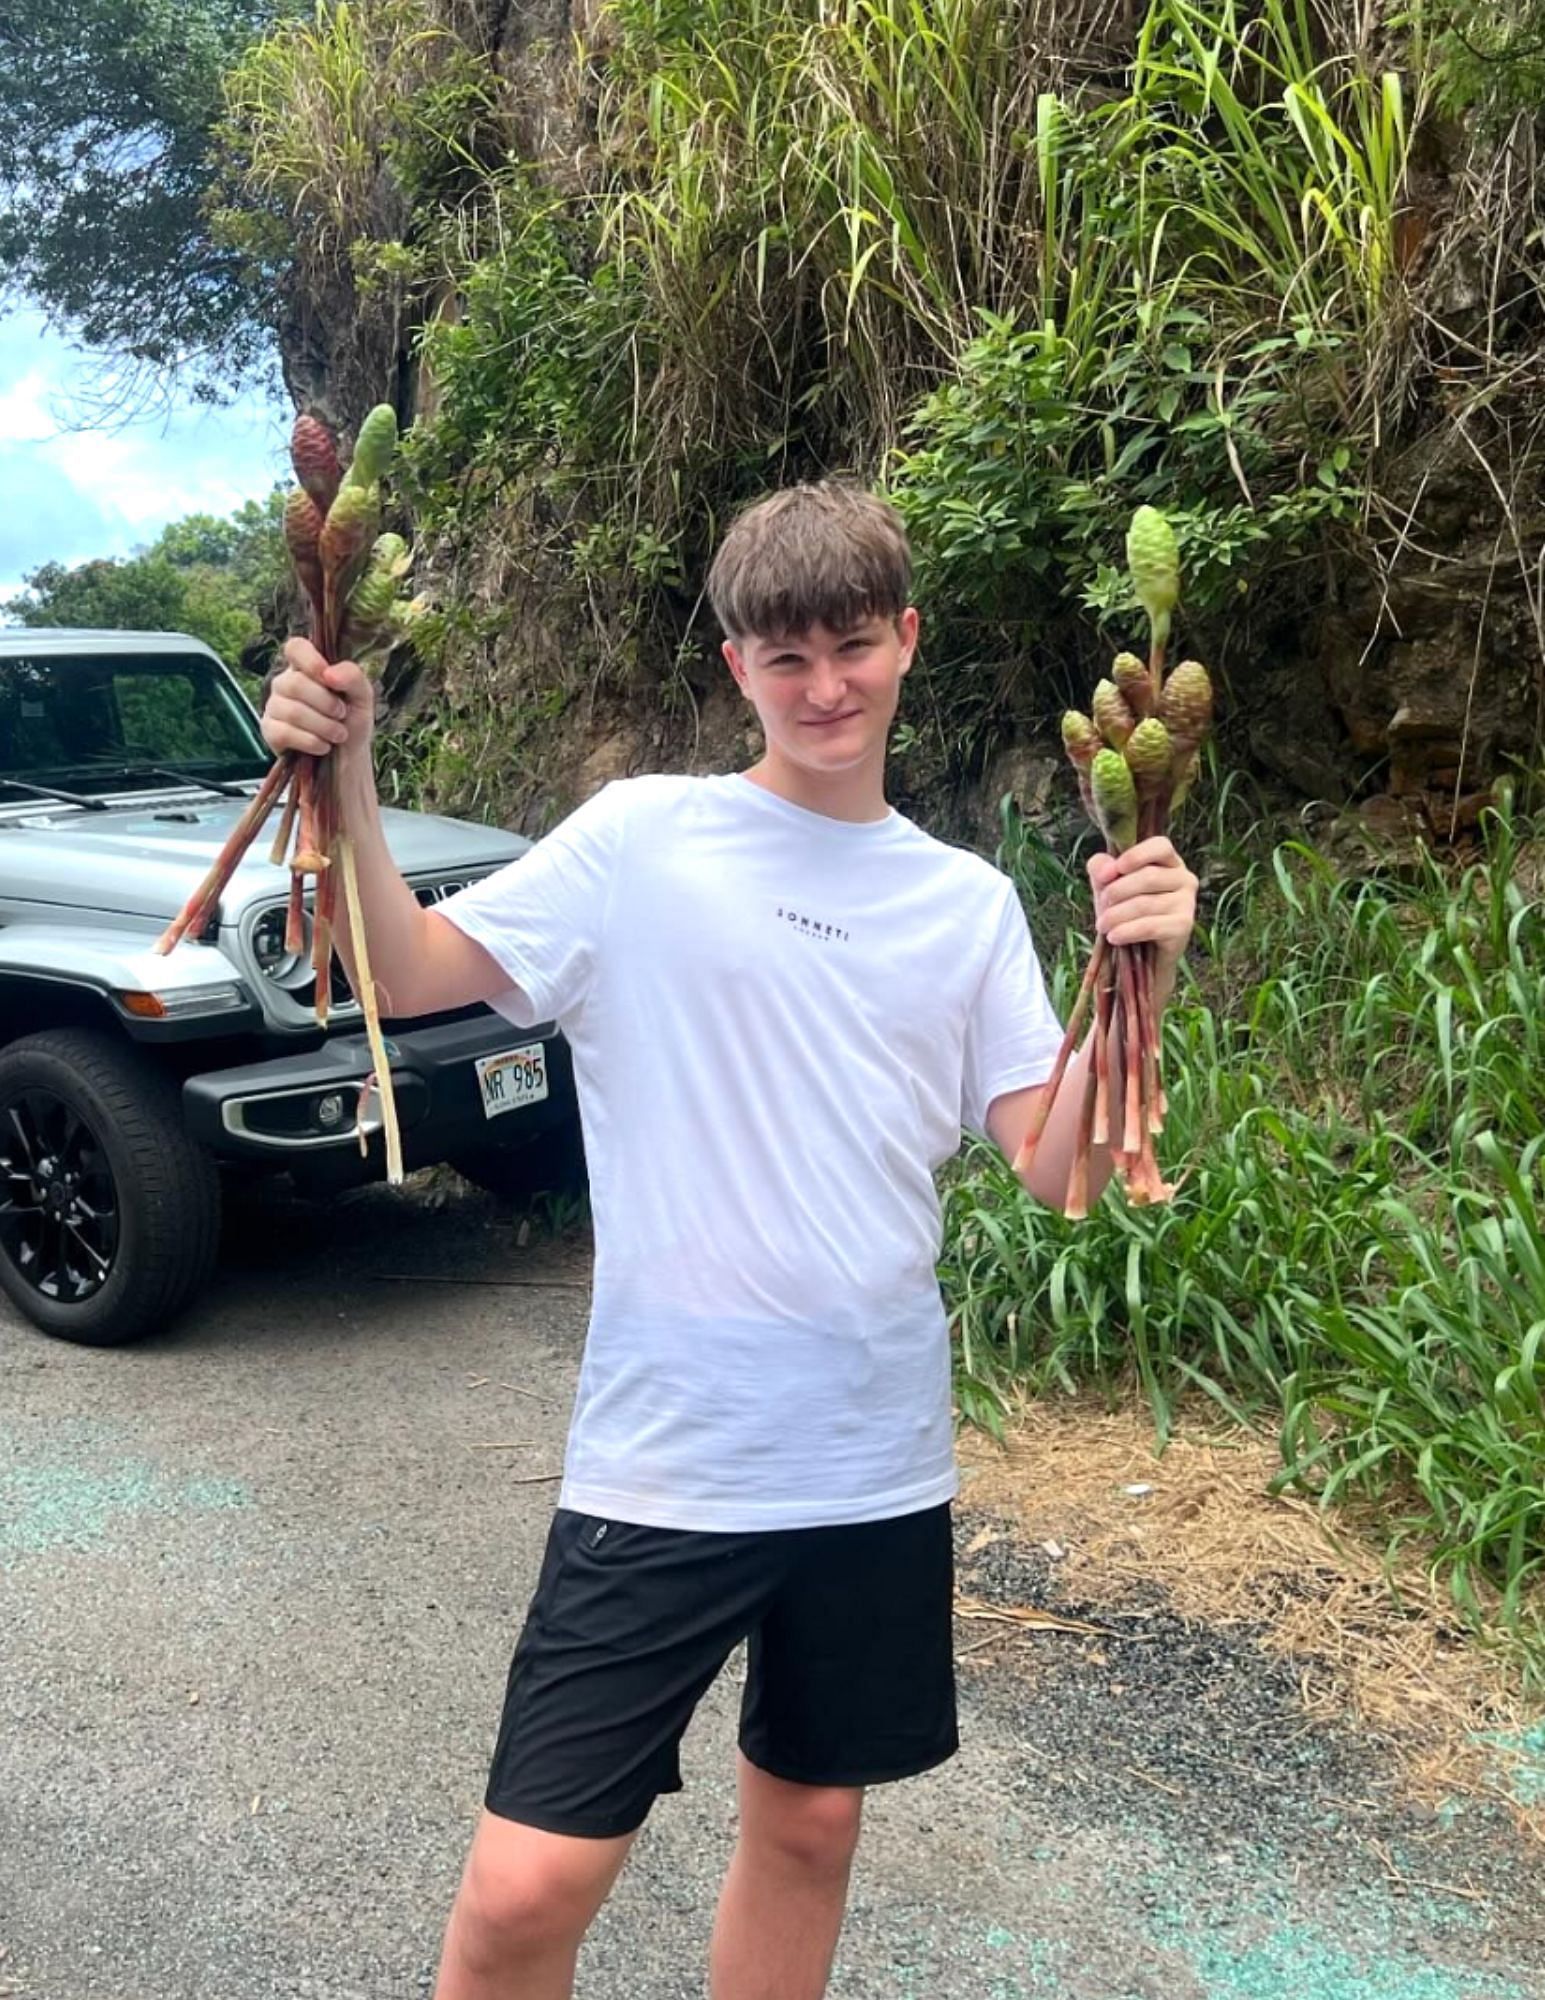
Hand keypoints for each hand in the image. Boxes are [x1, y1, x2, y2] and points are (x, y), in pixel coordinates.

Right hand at [261, 636, 374, 768]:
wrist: (348, 758)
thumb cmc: (352, 720)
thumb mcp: (362, 696)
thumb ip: (352, 677)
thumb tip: (329, 673)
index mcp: (306, 667)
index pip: (295, 647)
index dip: (310, 660)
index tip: (329, 678)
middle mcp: (285, 683)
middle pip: (295, 683)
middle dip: (326, 703)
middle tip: (342, 714)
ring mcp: (274, 706)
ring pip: (292, 711)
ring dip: (324, 726)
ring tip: (339, 734)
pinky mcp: (269, 731)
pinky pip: (285, 733)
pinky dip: (311, 742)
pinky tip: (323, 746)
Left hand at [1088, 836, 1197, 969]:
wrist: (1143, 955)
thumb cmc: (1127, 912)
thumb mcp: (1109, 886)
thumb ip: (1101, 868)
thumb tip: (1106, 870)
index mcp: (1169, 862)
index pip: (1160, 846)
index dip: (1136, 855)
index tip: (1112, 871)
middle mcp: (1184, 878)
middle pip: (1148, 876)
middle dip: (1116, 891)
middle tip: (1100, 906)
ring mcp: (1188, 902)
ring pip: (1146, 903)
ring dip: (1116, 915)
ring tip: (1102, 926)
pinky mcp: (1184, 926)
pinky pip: (1151, 926)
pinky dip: (1127, 931)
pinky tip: (1113, 937)